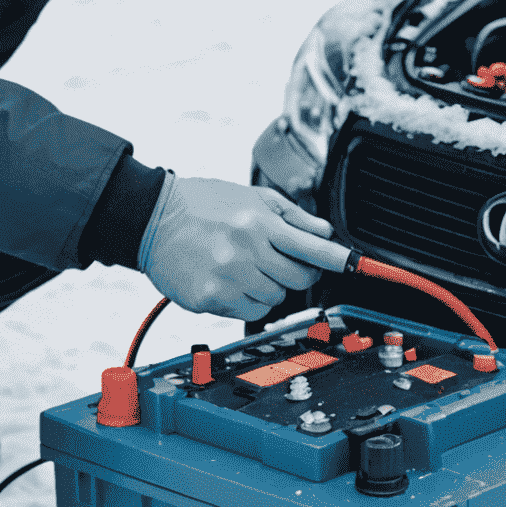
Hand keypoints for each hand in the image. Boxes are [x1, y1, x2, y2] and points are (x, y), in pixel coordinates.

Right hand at [137, 176, 335, 316]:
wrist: (151, 219)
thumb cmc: (201, 204)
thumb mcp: (250, 195)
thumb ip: (292, 216)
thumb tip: (324, 233)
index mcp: (258, 222)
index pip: (311, 247)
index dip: (337, 259)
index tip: (354, 265)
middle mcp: (245, 251)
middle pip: (299, 278)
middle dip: (300, 271)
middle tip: (283, 259)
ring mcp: (227, 278)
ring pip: (276, 298)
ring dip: (271, 285)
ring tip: (249, 265)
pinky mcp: (211, 299)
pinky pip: (250, 311)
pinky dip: (250, 300)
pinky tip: (234, 280)